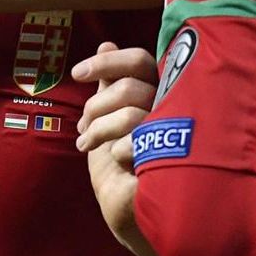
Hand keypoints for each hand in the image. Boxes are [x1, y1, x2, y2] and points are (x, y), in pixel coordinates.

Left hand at [72, 43, 159, 245]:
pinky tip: (117, 162)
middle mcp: (174, 108)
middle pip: (128, 88)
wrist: (132, 212)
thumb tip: (106, 43)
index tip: (77, 74)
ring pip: (130, 113)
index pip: (139, 61)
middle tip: (82, 127)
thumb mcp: (109, 117)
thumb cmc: (122, 165)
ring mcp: (177, 134)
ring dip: (99, 130)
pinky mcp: (173, 160)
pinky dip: (118, 151)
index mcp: (160, 92)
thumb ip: (111, 82)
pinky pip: (136, 142)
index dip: (108, 63)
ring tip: (86, 144)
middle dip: (95, 108)